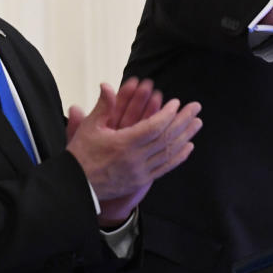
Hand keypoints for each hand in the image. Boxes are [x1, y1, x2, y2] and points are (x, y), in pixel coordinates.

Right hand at [66, 81, 201, 224]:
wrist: (76, 187)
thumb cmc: (81, 155)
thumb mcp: (88, 128)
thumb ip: (103, 107)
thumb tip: (107, 85)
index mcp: (123, 144)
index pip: (154, 127)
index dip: (168, 114)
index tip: (176, 103)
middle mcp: (135, 159)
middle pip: (166, 138)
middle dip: (183, 121)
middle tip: (195, 107)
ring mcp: (140, 172)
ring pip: (169, 152)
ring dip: (185, 136)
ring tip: (197, 123)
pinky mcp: (141, 181)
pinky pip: (165, 168)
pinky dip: (178, 157)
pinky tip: (188, 147)